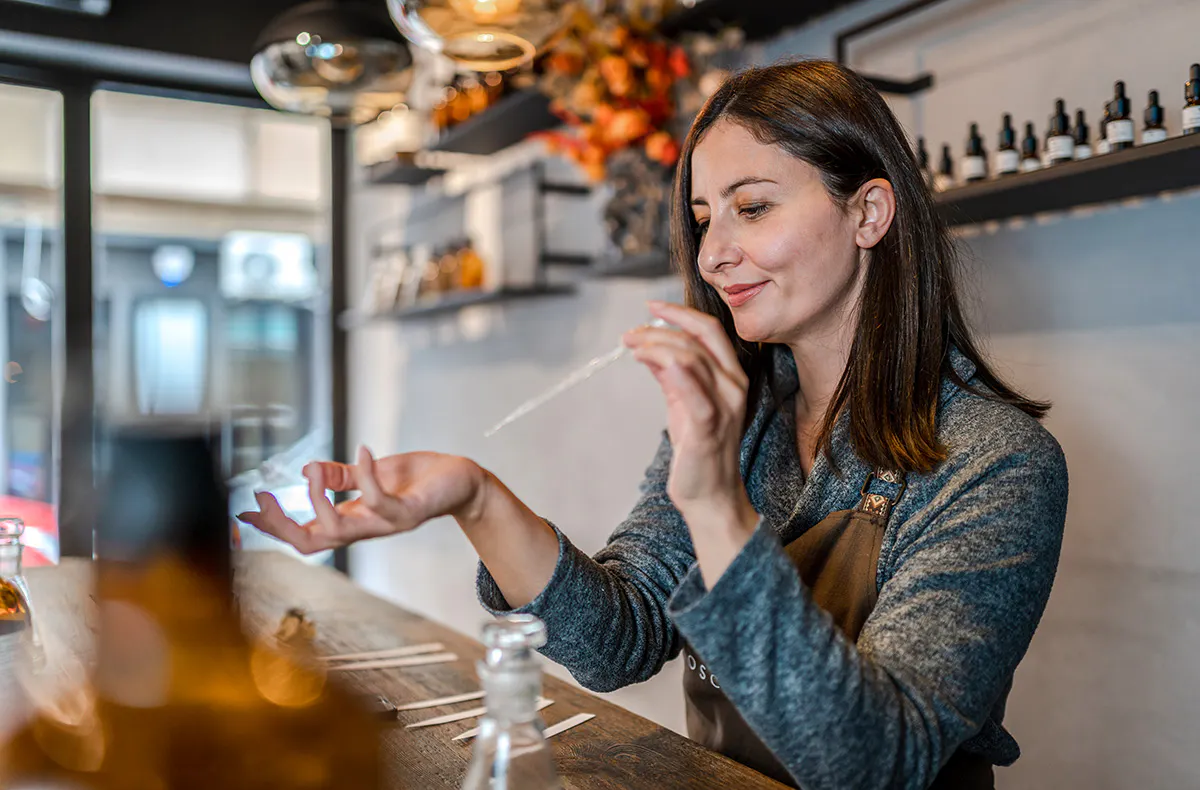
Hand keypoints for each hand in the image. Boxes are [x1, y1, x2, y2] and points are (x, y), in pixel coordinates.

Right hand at [237, 447, 486, 554]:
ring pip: (339, 530)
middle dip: (281, 526)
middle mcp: (365, 528)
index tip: (243, 513)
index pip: (304, 535)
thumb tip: (305, 469)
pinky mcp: (409, 512)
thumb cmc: (418, 480)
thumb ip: (340, 475)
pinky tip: (362, 451)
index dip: (272, 529)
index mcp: (352, 520)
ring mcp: (386, 523)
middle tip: (261, 500)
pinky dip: (366, 476)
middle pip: (312, 543)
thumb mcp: (372, 474)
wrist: (462, 482)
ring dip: (318, 500)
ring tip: (312, 472)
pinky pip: (380, 502)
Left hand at [623, 301, 755, 529]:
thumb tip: (648, 349)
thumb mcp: (682, 404)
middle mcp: (734, 386)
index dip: (679, 313)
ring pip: (692, 358)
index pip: (709, 330)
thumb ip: (670, 375)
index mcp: (730, 376)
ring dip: (656, 346)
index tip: (650, 306)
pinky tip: (648, 359)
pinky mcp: (710, 427)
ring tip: (630, 346)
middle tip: (631, 332)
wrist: (710, 495)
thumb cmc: (699, 450)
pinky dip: (675, 372)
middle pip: (702, 337)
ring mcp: (725, 406)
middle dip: (664, 325)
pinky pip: (695, 394)